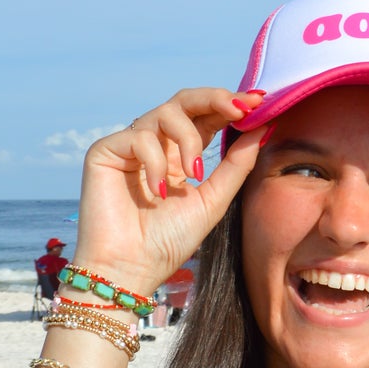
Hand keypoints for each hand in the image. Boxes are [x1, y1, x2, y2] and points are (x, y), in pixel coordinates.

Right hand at [71, 87, 267, 294]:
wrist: (130, 269)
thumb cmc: (168, 242)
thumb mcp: (213, 200)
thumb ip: (236, 164)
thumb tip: (263, 127)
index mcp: (180, 154)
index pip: (206, 117)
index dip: (231, 105)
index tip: (259, 102)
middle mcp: (155, 144)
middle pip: (185, 101)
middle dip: (215, 98)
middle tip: (241, 108)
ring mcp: (129, 146)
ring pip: (165, 112)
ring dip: (188, 139)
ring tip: (194, 176)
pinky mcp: (105, 151)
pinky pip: (139, 136)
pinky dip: (155, 161)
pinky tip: (158, 192)